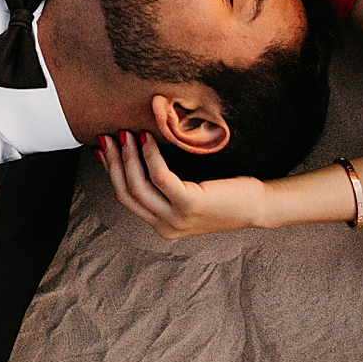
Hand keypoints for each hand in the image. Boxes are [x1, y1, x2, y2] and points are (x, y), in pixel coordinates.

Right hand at [95, 131, 268, 239]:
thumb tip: (141, 157)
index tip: (103, 151)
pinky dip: (150, 156)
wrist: (258, 207)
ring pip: (138, 186)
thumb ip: (167, 188)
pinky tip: (147, 139)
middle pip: (126, 193)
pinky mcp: (190, 205)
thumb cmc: (228, 195)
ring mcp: (177, 218)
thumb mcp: (190, 196)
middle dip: (113, 163)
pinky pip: (160, 177)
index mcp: (163, 226)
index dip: (111, 173)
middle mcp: (166, 227)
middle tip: (107, 137)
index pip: (126, 199)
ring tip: (125, 134)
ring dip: (127, 157)